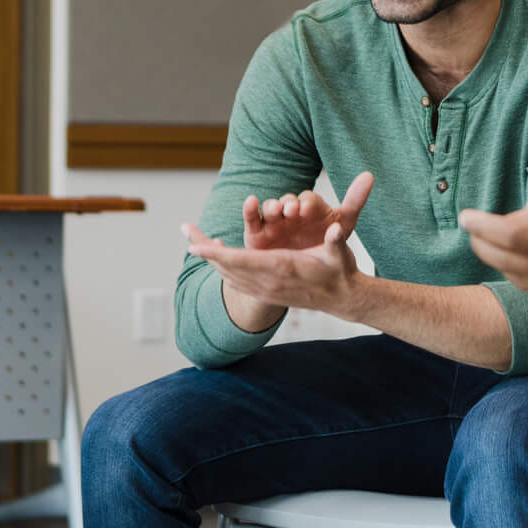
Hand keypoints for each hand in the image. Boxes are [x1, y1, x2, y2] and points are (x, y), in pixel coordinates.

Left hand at [185, 223, 363, 317]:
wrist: (341, 299)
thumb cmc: (340, 271)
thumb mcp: (340, 253)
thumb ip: (337, 239)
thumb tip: (337, 228)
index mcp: (281, 268)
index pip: (241, 261)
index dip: (217, 254)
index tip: (196, 246)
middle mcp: (268, 282)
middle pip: (228, 267)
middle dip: (205, 250)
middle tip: (185, 230)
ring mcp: (265, 290)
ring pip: (229, 275)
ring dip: (211, 258)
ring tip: (194, 241)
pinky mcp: (266, 293)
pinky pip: (236, 281)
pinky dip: (222, 268)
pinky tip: (216, 256)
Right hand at [242, 172, 374, 251]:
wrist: (303, 276)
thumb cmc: (323, 246)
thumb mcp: (343, 225)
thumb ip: (354, 200)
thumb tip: (369, 174)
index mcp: (311, 209)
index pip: (309, 200)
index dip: (308, 203)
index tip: (308, 209)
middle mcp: (291, 212)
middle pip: (288, 201)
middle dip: (290, 204)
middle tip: (293, 211)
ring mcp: (273, 221)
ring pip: (271, 207)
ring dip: (273, 206)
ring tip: (277, 211)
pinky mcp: (256, 232)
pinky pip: (251, 217)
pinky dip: (249, 208)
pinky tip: (251, 201)